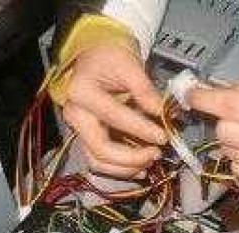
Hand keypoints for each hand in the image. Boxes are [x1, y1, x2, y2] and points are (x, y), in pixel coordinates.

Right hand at [62, 45, 166, 177]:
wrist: (97, 58)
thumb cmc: (109, 57)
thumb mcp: (129, 64)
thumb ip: (145, 90)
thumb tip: (161, 113)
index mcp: (82, 93)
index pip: (114, 117)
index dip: (141, 130)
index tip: (163, 136)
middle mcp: (75, 116)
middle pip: (101, 149)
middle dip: (131, 158)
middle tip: (156, 154)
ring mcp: (79, 130)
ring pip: (98, 162)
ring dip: (126, 168)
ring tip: (150, 162)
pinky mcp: (86, 139)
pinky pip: (100, 162)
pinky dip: (120, 169)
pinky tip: (140, 168)